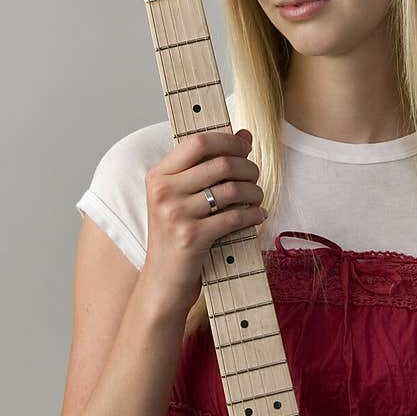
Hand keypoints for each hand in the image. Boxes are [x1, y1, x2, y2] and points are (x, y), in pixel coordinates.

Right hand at [140, 127, 266, 317]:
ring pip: (232, 190)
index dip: (228, 140)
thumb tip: (244, 135)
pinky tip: (258, 215)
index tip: (244, 147)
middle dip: (247, 168)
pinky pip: (235, 217)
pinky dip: (253, 214)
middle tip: (255, 177)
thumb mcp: (181, 197)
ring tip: (257, 197)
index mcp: (158, 176)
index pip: (198, 142)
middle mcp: (163, 192)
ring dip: (254, 192)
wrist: (163, 281)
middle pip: (221, 164)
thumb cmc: (176, 234)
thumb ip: (208, 165)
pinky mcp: (192, 238)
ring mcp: (175, 215)